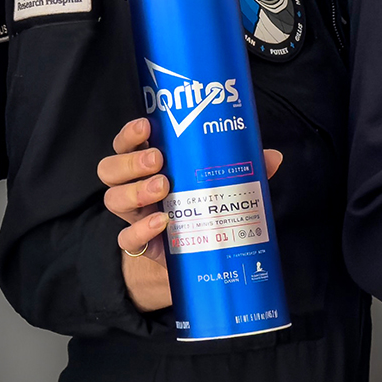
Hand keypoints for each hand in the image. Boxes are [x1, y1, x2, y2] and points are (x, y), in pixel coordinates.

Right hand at [100, 119, 281, 313]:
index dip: (130, 133)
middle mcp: (132, 187)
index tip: (146, 126)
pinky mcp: (139, 244)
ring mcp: (132, 216)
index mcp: (146, 165)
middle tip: (158, 160)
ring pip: (112, 199)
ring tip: (163, 188)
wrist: (191, 255)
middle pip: (109, 169)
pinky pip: (126, 238)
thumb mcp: (218, 185)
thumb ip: (240, 169)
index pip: (125, 143)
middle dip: (131, 161)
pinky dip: (142, 229)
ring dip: (135, 191)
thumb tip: (272, 157)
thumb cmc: (200, 206)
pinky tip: (163, 223)